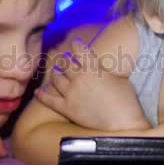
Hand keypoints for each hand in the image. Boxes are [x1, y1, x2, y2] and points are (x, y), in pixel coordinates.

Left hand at [34, 38, 150, 130]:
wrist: (122, 122)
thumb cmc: (125, 99)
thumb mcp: (119, 77)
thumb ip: (104, 70)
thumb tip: (99, 66)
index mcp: (93, 67)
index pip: (79, 49)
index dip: (76, 44)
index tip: (75, 42)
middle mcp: (79, 77)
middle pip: (65, 62)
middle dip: (65, 60)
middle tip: (66, 59)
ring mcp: (71, 93)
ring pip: (56, 78)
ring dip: (56, 73)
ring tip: (56, 72)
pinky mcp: (67, 108)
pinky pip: (49, 100)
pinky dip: (42, 95)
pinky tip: (37, 92)